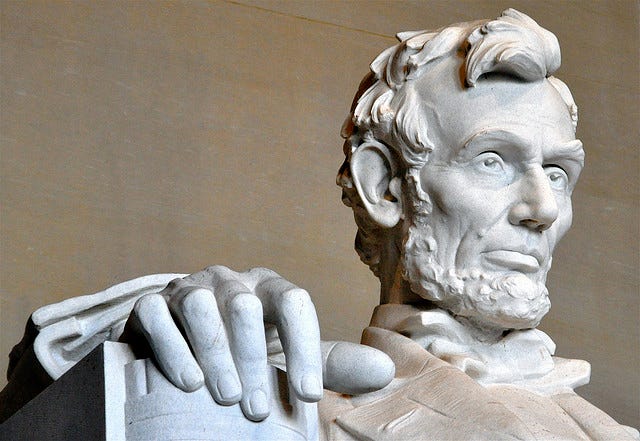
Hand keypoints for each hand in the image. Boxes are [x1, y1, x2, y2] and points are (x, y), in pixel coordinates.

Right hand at [123, 266, 393, 420]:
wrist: (185, 344)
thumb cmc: (246, 351)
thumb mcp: (289, 355)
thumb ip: (332, 362)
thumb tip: (386, 370)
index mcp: (268, 288)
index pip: (293, 302)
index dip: (304, 346)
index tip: (307, 396)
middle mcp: (230, 282)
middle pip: (246, 307)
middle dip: (254, 359)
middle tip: (259, 410)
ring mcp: (189, 289)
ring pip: (202, 307)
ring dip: (216, 354)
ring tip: (227, 397)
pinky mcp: (151, 304)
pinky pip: (157, 316)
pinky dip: (173, 348)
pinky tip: (188, 381)